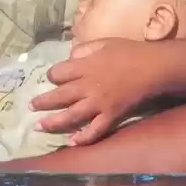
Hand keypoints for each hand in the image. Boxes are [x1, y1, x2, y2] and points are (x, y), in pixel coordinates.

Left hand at [30, 38, 157, 145]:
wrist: (154, 67)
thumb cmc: (130, 51)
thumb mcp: (105, 42)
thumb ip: (85, 48)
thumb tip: (70, 56)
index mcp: (85, 66)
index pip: (58, 73)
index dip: (53, 75)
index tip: (53, 78)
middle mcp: (88, 85)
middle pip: (59, 96)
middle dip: (43, 102)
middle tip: (31, 106)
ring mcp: (99, 102)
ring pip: (71, 116)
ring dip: (53, 122)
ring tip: (40, 126)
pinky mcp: (111, 115)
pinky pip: (94, 130)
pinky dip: (83, 138)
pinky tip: (72, 143)